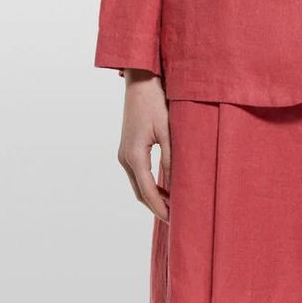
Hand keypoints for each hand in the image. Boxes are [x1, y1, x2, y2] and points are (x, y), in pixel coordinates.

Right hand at [116, 69, 170, 221]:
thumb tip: (177, 186)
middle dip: (157, 207)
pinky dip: (150, 185)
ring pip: (138, 184)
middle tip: (177, 219)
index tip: (175, 221)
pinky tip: (165, 188)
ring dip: (154, 197)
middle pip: (140, 192)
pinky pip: (138, 174)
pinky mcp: (127, 148)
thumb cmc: (156, 102)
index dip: (161, 209)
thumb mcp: (168, 131)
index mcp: (134, 156)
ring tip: (174, 207)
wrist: (140, 81)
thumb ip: (172, 159)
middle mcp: (124, 157)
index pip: (148, 192)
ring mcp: (124, 153)